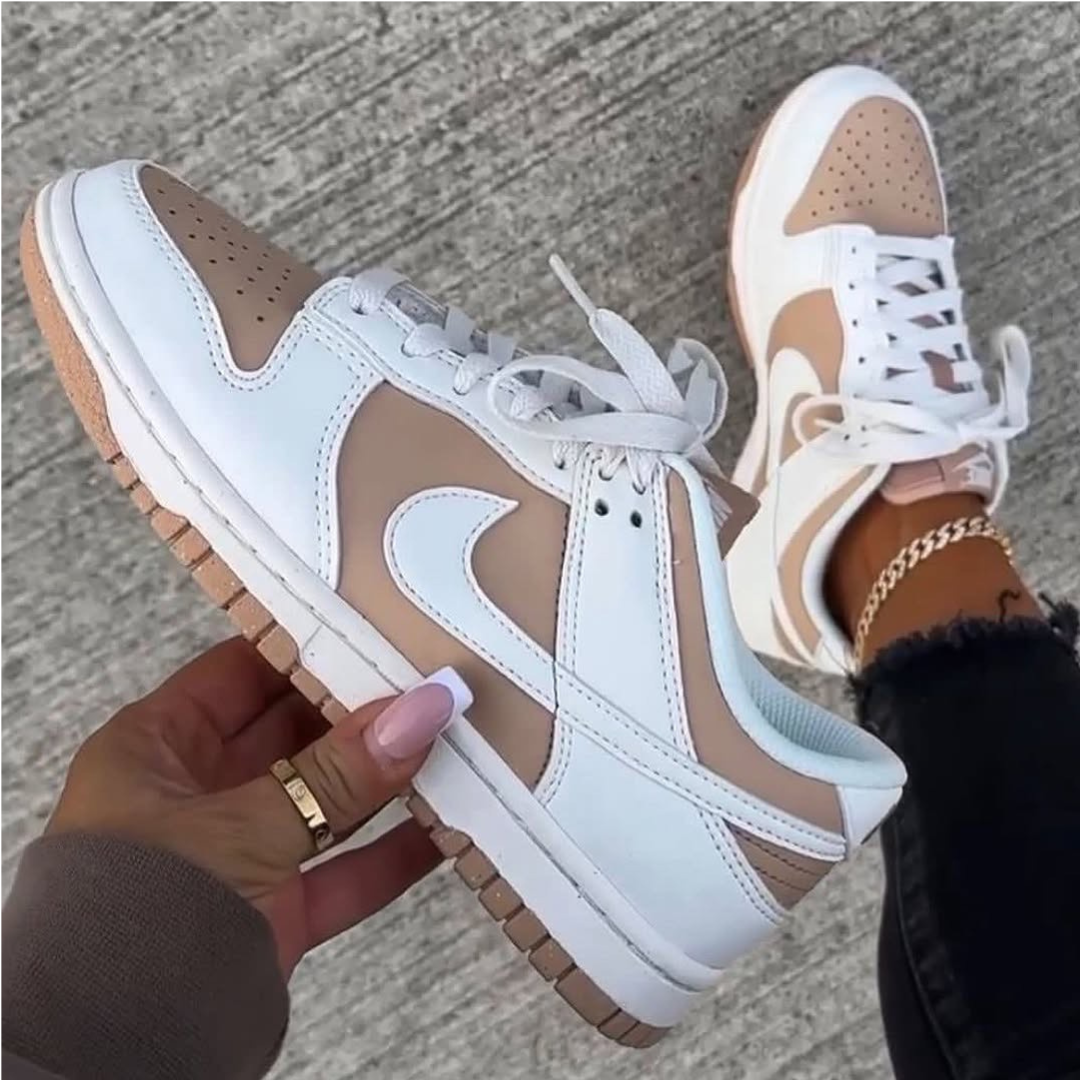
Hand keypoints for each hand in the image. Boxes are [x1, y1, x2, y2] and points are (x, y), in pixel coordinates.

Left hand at [46, 637, 457, 974]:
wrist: (114, 1055)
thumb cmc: (142, 911)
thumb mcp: (244, 824)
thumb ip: (340, 770)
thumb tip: (425, 707)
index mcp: (155, 747)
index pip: (241, 673)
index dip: (306, 648)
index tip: (376, 625)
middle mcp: (195, 794)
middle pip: (292, 735)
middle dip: (359, 713)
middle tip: (429, 681)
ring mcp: (237, 855)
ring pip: (324, 803)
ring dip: (385, 782)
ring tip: (452, 744)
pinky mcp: (272, 915)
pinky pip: (342, 873)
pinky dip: (390, 855)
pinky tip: (445, 829)